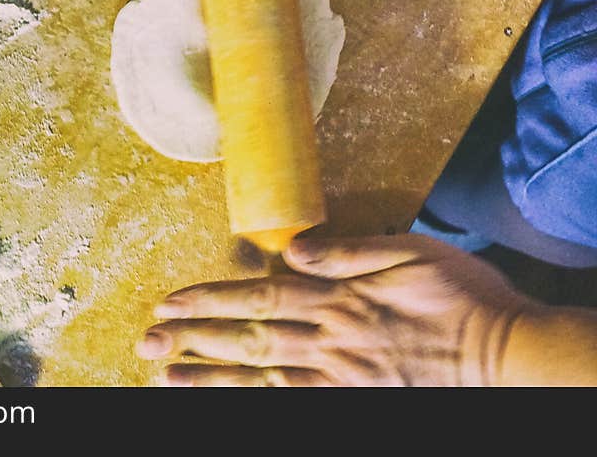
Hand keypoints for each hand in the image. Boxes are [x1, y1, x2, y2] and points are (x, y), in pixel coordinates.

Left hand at [136, 233, 537, 385]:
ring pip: (259, 377)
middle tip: (147, 340)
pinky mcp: (351, 401)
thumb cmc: (462, 297)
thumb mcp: (409, 251)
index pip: (257, 298)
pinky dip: (252, 401)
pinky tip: (223, 399)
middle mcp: (328, 340)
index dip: (209, 300)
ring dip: (209, 376)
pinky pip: (291, 404)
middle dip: (193, 338)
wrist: (505, 354)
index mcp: (337, 299)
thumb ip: (348, 250)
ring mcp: (338, 377)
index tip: (169, 301)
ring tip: (166, 375)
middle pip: (247, 339)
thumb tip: (294, 248)